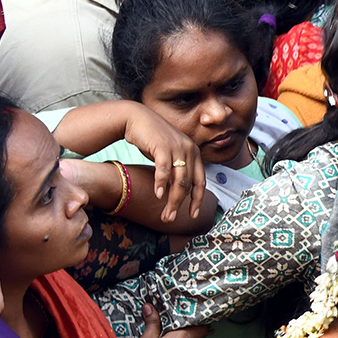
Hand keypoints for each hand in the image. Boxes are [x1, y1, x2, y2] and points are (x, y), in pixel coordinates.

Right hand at [122, 105, 206, 221]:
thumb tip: (179, 192)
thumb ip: (178, 170)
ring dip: (172, 200)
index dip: (197, 200)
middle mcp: (190, 150)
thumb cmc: (153, 140)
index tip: (192, 215)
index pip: (201, 182)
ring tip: (165, 214)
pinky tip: (157, 196)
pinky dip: (161, 184)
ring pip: (178, 180)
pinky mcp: (163, 147)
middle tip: (170, 219)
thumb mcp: (171, 155)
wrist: (136, 118)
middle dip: (180, 204)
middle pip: (188, 184)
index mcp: (195, 153)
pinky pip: (164, 170)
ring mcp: (178, 148)